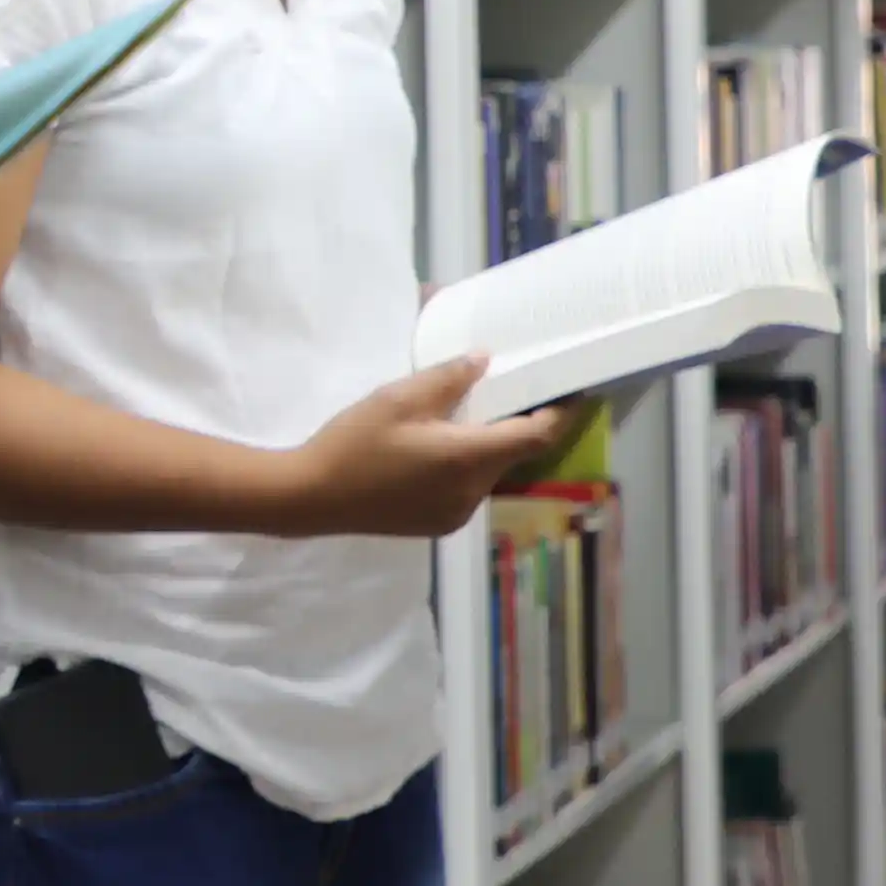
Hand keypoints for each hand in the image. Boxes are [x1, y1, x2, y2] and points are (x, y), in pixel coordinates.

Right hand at [284, 360, 573, 538]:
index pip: (535, 436)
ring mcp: (456, 513)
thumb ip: (448, 378)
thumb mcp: (399, 398)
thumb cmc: (355, 442)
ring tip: (465, 418)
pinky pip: (468, 488)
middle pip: (512, 454)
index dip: (560, 414)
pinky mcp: (439, 524)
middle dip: (516, 424)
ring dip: (488, 446)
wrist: (311, 497)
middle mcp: (472, 491)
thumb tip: (485, 362)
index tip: (574, 392)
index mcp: (468, 458)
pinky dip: (467, 466)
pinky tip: (440, 449)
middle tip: (508, 391)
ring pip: (489, 472)